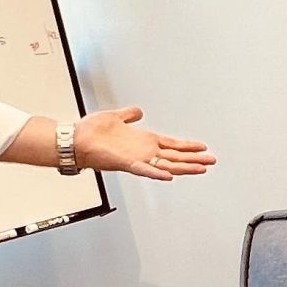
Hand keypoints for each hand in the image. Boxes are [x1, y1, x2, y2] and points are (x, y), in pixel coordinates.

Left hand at [73, 107, 213, 180]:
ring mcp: (136, 158)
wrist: (75, 141)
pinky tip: (170, 175)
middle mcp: (143, 151)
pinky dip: (157, 173)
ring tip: (200, 169)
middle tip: (211, 161)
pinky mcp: (126, 163)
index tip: (202, 148)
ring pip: (166, 165)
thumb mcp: (115, 117)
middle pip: (174, 156)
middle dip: (193, 159)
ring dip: (184, 167)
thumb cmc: (91, 132)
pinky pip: (144, 170)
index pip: (171, 145)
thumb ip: (128, 115)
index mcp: (143, 141)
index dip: (187, 146)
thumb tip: (138, 111)